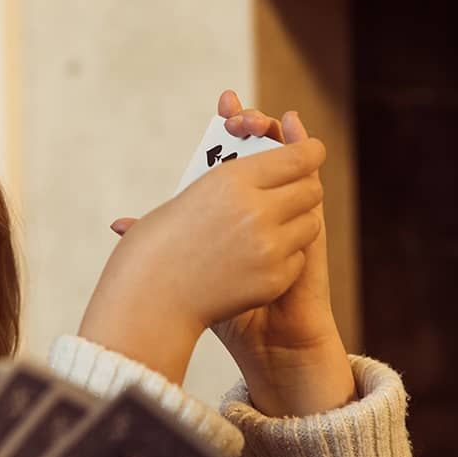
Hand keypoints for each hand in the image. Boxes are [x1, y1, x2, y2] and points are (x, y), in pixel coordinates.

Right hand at [78, 97, 327, 384]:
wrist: (146, 304)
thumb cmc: (154, 249)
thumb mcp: (186, 199)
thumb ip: (230, 185)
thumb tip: (258, 173)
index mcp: (230, 181)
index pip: (298, 156)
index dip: (307, 152)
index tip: (308, 154)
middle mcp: (255, 210)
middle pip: (311, 189)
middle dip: (301, 191)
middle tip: (287, 197)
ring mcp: (268, 247)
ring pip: (310, 224)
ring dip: (294, 225)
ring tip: (266, 233)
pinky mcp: (274, 279)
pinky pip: (297, 258)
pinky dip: (282, 259)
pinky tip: (252, 264)